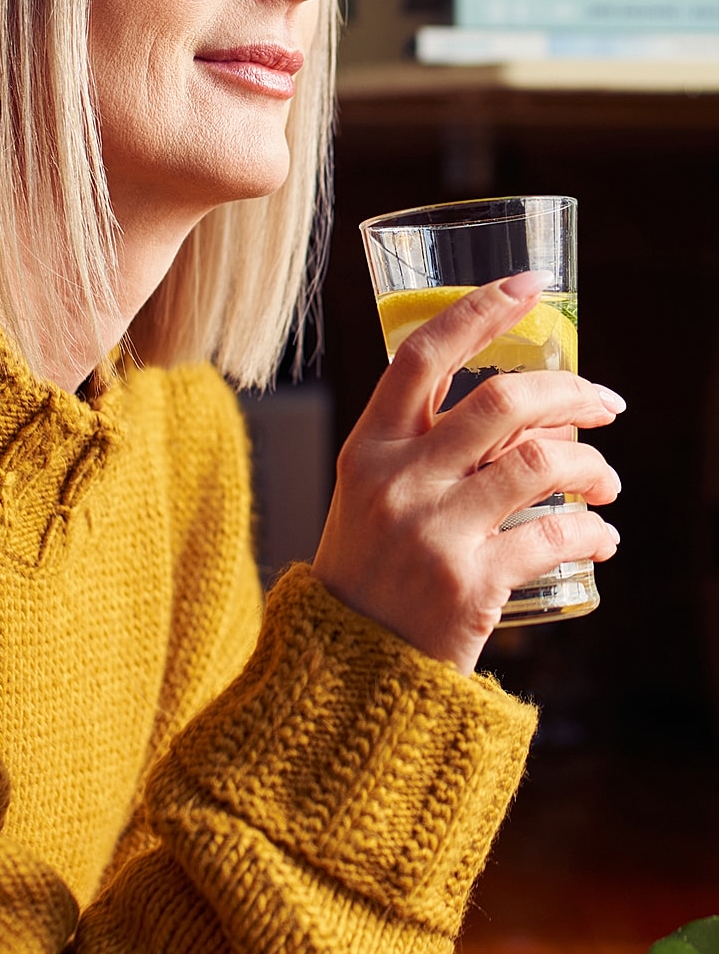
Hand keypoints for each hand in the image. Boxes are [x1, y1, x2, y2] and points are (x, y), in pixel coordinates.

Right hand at [311, 270, 623, 674]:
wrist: (346, 668)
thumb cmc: (368, 570)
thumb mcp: (371, 494)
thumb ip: (423, 448)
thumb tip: (517, 406)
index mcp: (369, 447)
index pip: (423, 356)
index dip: (481, 310)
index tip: (530, 285)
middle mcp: (399, 480)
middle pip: (502, 401)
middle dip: (571, 391)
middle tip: (607, 402)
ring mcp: (435, 531)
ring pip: (542, 464)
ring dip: (593, 464)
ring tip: (606, 480)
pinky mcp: (472, 585)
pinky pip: (557, 536)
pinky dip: (594, 532)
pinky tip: (601, 537)